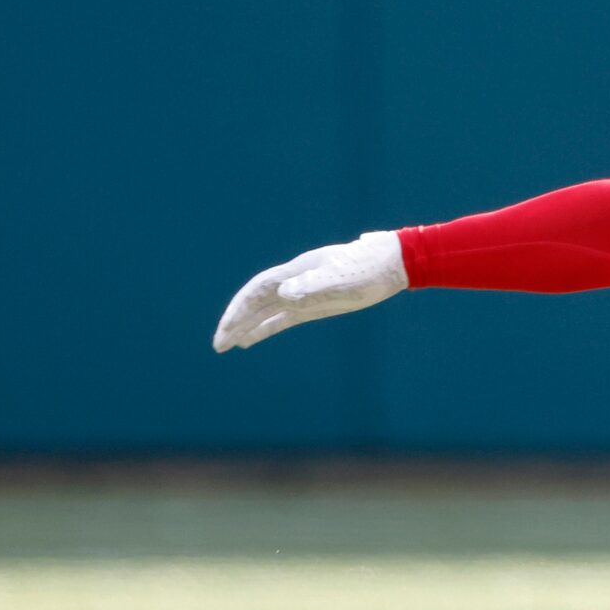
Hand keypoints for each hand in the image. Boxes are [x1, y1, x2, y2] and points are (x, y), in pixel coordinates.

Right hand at [213, 231, 406, 350]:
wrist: (392, 264)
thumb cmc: (368, 268)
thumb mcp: (342, 278)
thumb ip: (313, 285)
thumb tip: (283, 295)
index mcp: (296, 272)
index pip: (257, 291)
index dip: (239, 309)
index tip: (226, 329)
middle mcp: (294, 281)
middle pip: (256, 302)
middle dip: (235, 322)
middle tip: (218, 345)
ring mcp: (303, 293)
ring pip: (266, 311)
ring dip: (246, 326)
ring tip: (226, 345)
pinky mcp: (314, 305)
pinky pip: (282, 318)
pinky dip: (265, 328)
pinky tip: (251, 339)